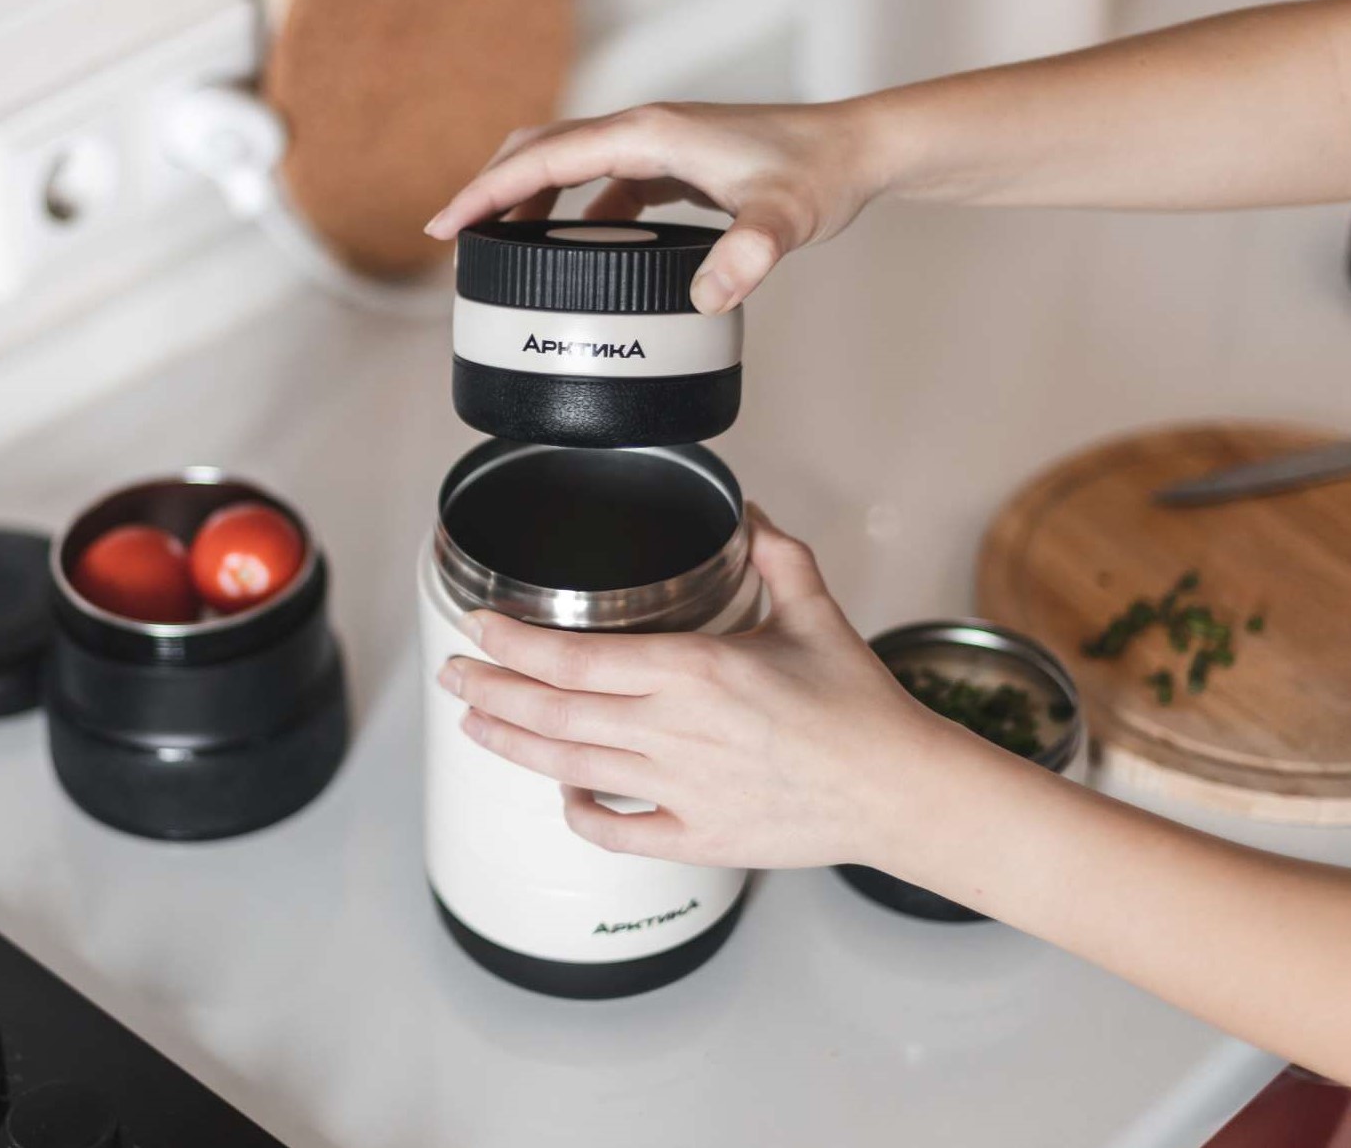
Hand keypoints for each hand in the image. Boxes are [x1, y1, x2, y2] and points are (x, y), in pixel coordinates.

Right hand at [422, 101, 881, 314]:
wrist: (858, 153)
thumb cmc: (821, 174)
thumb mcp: (784, 220)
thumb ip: (748, 254)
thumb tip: (711, 295)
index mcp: (649, 133)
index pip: (545, 158)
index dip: (488, 192)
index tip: (446, 227)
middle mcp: (646, 130)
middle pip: (542, 150)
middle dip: (492, 192)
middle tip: (454, 242)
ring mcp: (659, 146)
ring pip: (570, 165)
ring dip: (529, 201)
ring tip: (498, 249)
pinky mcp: (676, 165)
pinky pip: (605, 185)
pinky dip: (575, 212)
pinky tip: (577, 252)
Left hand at [434, 507, 987, 869]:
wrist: (898, 790)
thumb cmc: (859, 707)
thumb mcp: (815, 611)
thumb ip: (773, 553)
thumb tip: (747, 512)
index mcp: (695, 671)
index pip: (575, 655)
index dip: (513, 644)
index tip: (478, 629)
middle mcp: (674, 733)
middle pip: (555, 711)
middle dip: (490, 690)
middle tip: (452, 675)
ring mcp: (680, 791)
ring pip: (570, 768)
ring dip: (513, 744)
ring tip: (475, 724)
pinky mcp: (696, 838)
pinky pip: (615, 832)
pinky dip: (577, 813)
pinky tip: (561, 793)